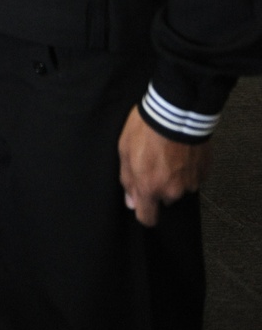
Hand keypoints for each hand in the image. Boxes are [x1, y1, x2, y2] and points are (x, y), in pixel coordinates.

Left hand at [118, 106, 211, 226]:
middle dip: (160, 186)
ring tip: (170, 153)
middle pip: (165, 198)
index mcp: (150, 187)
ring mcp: (191, 182)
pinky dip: (189, 167)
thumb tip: (131, 201)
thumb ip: (128, 179)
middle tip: (156, 163)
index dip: (144, 211)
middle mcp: (172, 190)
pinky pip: (194, 175)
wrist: (176, 111)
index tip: (143, 202)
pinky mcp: (204, 171)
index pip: (148, 218)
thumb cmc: (146, 128)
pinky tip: (182, 150)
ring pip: (180, 187)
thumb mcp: (125, 150)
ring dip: (175, 176)